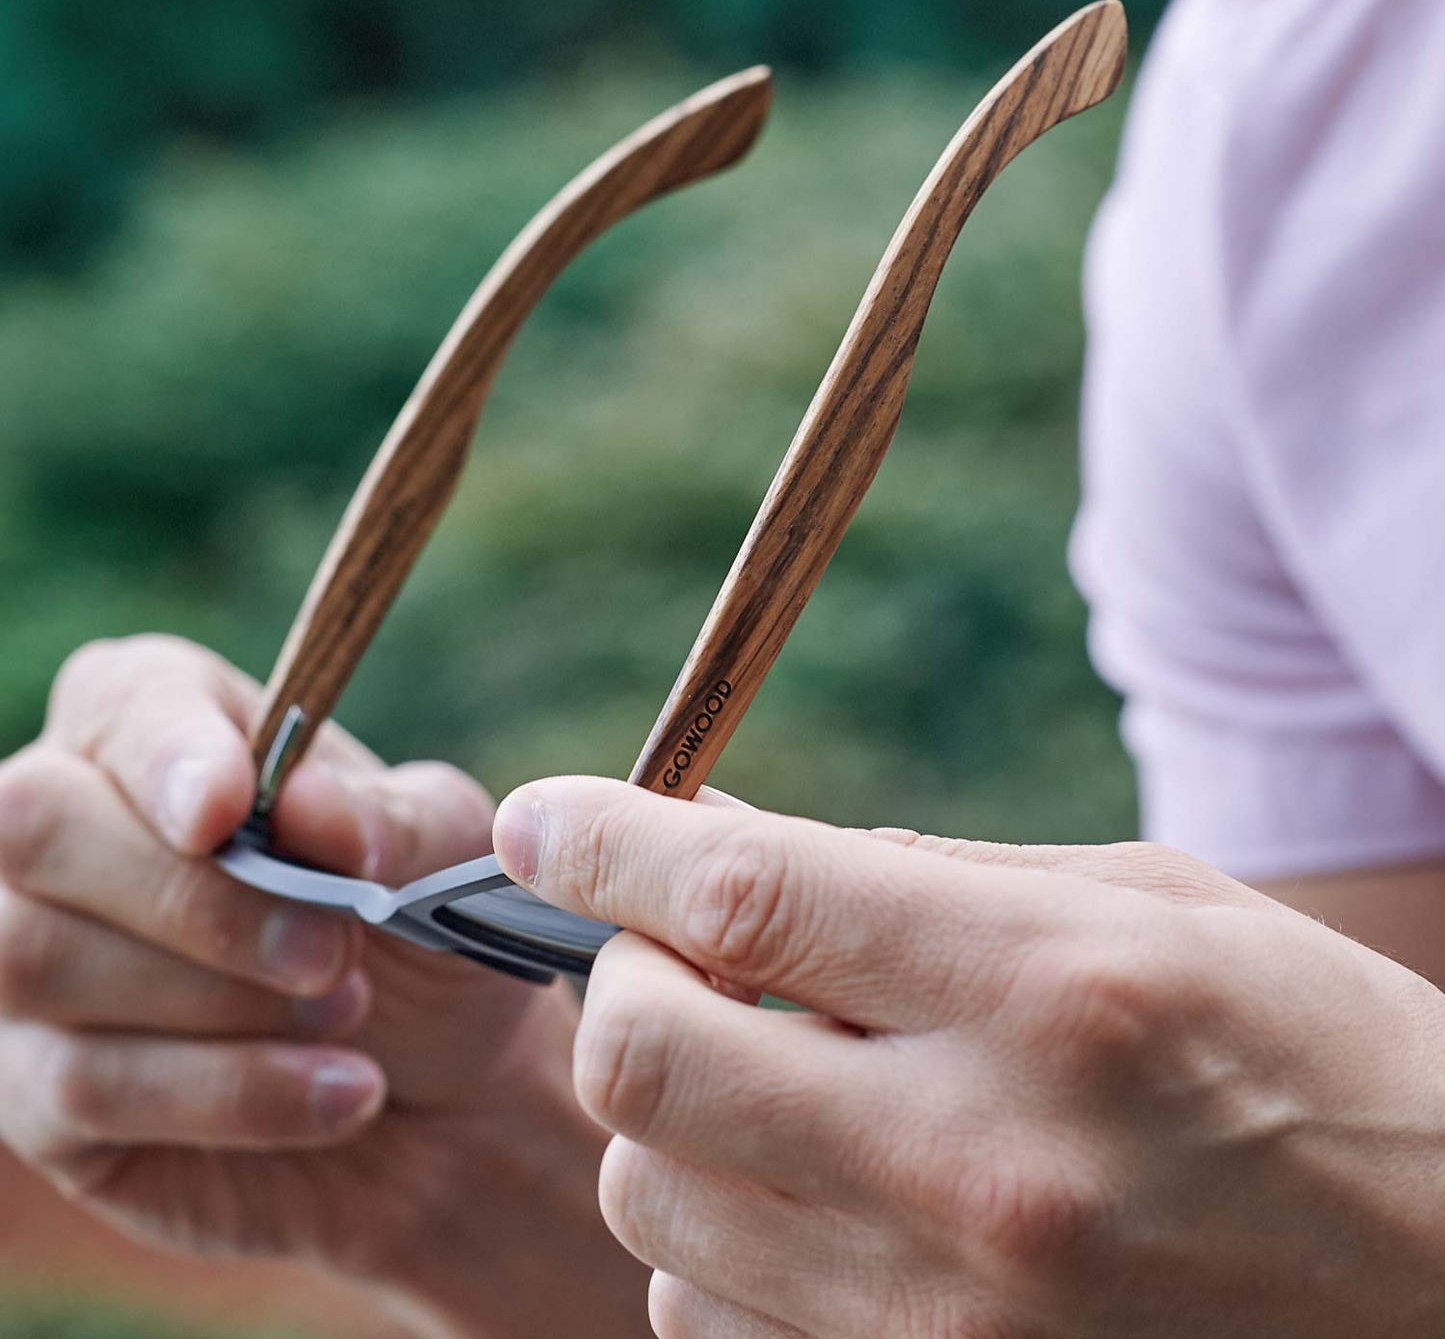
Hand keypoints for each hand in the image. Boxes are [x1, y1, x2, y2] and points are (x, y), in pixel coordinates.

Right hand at [0, 639, 645, 1337]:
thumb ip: (386, 816)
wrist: (442, 1079)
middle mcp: (62, 821)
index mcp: (163, 721)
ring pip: (42, 960)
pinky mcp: (31, 1091)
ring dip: (222, 1001)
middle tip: (335, 951)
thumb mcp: (444, 853)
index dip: (166, 753)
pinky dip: (233, 1092)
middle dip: (197, 900)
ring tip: (349, 1013)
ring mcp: (21, 956)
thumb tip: (305, 805)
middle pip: (40, 827)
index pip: (123, 700)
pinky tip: (345, 1090)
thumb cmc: (420, 923)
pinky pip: (81, 1087)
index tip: (229, 812)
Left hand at [492, 776, 1444, 1338]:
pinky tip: (818, 1200)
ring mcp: (947, 1323)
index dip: (607, 839)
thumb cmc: (1306, 1054)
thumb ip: (911, 875)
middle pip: (646, 1064)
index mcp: (1045, 990)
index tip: (542, 817)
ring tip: (772, 1085)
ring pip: (654, 1206)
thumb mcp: (1137, 904)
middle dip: (621, 986)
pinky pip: (709, 1319)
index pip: (745, 896)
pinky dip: (719, 1241)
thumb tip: (716, 843)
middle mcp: (982, 1168)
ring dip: (670, 1123)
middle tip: (673, 958)